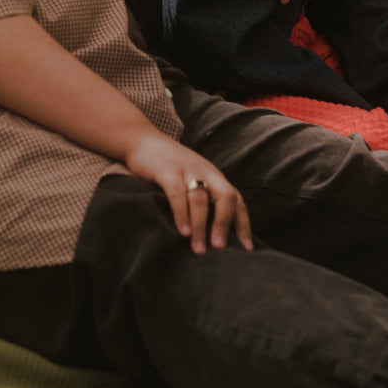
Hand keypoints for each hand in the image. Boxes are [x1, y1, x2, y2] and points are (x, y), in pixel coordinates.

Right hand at [123, 133, 252, 253]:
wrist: (140, 138)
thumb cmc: (167, 164)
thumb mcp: (191, 177)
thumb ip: (202, 196)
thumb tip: (211, 231)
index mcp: (214, 176)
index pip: (237, 199)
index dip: (243, 224)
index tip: (247, 248)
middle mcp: (205, 172)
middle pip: (225, 196)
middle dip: (224, 223)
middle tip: (219, 248)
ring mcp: (186, 169)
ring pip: (200, 199)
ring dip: (201, 226)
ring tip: (198, 249)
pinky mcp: (166, 170)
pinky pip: (177, 194)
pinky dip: (182, 214)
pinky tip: (183, 231)